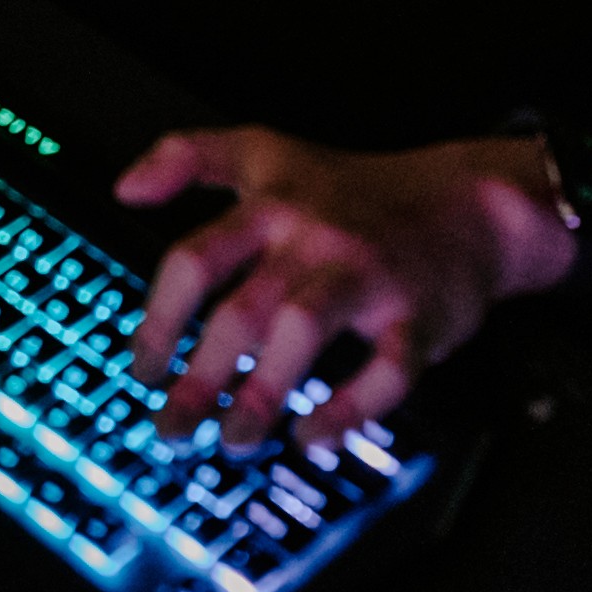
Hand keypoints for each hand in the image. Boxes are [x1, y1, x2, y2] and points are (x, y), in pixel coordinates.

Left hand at [114, 127, 569, 446]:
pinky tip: (314, 437)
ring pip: (303, 330)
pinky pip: (386, 369)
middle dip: (198, 377)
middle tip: (171, 426)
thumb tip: (123, 189)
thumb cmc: (352, 189)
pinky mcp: (419, 315)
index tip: (141, 367)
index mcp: (271, 204)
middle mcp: (314, 237)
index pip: (195, 260)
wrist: (468, 203)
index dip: (159, 320)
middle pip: (241, 308)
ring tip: (233, 440)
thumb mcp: (264, 151)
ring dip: (261, 395)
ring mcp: (368, 274)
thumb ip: (187, 157)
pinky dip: (349, 409)